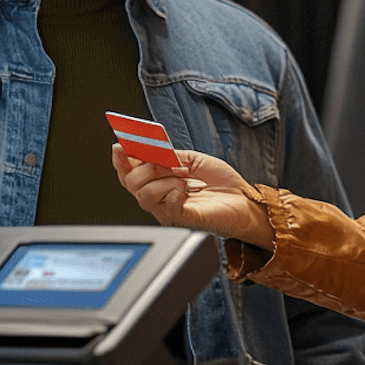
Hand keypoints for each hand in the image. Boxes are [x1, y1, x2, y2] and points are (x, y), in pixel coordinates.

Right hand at [112, 145, 275, 249]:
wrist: (244, 200)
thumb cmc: (220, 183)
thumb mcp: (193, 160)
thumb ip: (170, 155)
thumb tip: (151, 148)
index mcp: (158, 182)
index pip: (128, 173)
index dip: (120, 159)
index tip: (119, 145)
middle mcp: (159, 199)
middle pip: (131, 184)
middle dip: (146, 167)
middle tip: (167, 161)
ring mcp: (169, 211)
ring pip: (145, 196)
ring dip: (165, 179)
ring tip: (185, 175)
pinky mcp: (183, 219)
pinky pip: (167, 207)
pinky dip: (176, 192)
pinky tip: (190, 188)